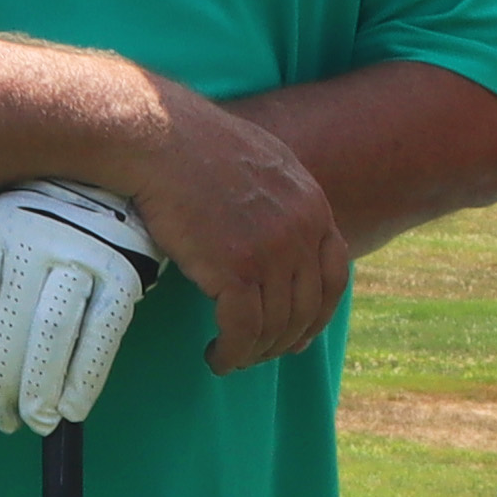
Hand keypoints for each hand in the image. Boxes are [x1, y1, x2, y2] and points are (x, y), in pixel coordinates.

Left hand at [0, 179, 156, 435]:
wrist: (115, 184)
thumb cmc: (47, 223)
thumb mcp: (2, 242)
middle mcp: (37, 238)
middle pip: (14, 325)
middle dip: (7, 384)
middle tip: (6, 421)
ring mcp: (84, 253)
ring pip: (55, 333)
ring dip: (43, 389)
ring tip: (37, 422)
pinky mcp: (124, 273)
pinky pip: (103, 336)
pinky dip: (86, 379)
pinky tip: (73, 409)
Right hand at [123, 89, 352, 373]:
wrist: (160, 139)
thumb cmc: (198, 145)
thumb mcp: (265, 162)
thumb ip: (285, 198)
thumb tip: (286, 230)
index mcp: (313, 205)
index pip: (335, 275)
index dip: (319, 311)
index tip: (299, 332)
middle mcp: (300, 232)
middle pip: (307, 308)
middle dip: (285, 340)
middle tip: (260, 353)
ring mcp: (270, 252)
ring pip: (275, 325)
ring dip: (254, 351)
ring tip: (233, 357)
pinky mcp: (234, 270)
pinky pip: (242, 330)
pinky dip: (231, 352)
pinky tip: (216, 357)